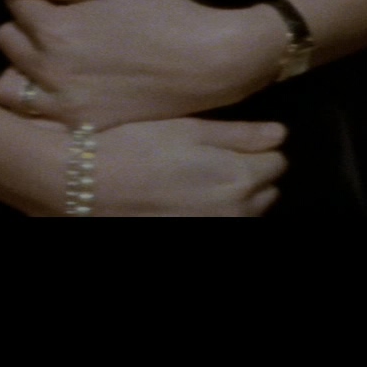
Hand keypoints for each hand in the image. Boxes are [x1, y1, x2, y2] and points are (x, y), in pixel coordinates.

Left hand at [0, 0, 285, 128]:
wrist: (208, 62)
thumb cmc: (162, 15)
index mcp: (54, 29)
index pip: (15, 6)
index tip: (60, 0)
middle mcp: (48, 70)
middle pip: (6, 41)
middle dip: (25, 29)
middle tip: (61, 27)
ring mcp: (63, 105)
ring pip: (8, 88)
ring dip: (21, 69)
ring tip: (52, 61)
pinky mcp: (80, 127)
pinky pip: (35, 119)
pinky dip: (40, 102)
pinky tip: (67, 90)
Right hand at [71, 117, 285, 217]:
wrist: (86, 186)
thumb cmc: (136, 147)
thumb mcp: (189, 130)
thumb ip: (241, 134)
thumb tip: (280, 134)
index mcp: (240, 178)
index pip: (277, 161)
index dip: (256, 147)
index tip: (233, 140)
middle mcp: (237, 212)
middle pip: (267, 191)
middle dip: (249, 175)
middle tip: (212, 159)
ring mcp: (215, 229)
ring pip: (247, 213)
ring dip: (235, 199)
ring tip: (198, 181)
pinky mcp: (195, 236)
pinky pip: (222, 225)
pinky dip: (214, 214)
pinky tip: (186, 202)